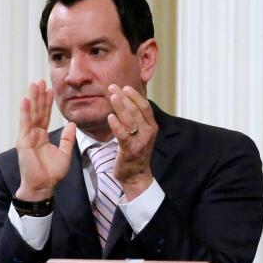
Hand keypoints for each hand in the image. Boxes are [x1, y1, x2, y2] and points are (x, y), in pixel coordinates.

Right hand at [15, 80, 75, 200]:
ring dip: (32, 99)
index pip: (45, 115)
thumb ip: (68, 138)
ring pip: (30, 114)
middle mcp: (33, 134)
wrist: (43, 186)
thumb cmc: (52, 172)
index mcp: (42, 136)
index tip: (50, 89)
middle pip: (37, 111)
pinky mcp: (23, 142)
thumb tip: (72, 124)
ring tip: (33, 84)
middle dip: (39, 96)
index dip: (47, 103)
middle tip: (40, 80)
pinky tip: (25, 100)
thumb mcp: (65, 152)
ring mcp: (27, 137)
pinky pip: (25, 124)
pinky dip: (25, 112)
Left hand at [106, 84, 157, 199]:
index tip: (124, 86)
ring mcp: (140, 141)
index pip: (144, 106)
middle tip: (113, 87)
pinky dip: (116, 125)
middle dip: (124, 97)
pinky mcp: (130, 150)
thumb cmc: (135, 152)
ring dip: (121, 106)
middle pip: (136, 110)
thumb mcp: (140, 134)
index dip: (135, 95)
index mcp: (152, 126)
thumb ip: (136, 120)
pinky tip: (110, 117)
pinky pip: (123, 135)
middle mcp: (149, 132)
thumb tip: (127, 102)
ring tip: (112, 96)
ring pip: (130, 120)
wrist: (136, 176)